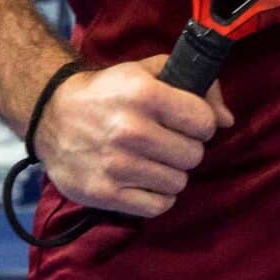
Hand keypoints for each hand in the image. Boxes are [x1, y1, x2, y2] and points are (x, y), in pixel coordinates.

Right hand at [30, 54, 236, 218]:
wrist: (52, 116)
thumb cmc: (109, 92)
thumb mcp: (149, 72)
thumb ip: (196, 87)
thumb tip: (227, 121)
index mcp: (144, 95)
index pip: (204, 122)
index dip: (201, 124)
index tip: (187, 123)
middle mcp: (130, 131)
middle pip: (193, 156)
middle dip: (185, 149)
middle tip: (166, 143)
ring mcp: (116, 165)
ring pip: (178, 183)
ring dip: (171, 174)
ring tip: (152, 160)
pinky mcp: (104, 193)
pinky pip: (157, 206)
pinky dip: (156, 197)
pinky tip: (143, 180)